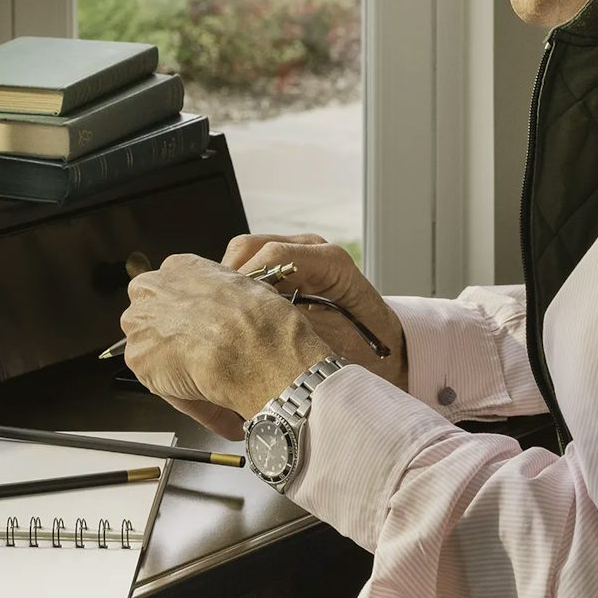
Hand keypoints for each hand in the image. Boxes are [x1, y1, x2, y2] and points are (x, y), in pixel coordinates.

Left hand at [120, 253, 330, 441]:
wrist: (247, 345)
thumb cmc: (257, 316)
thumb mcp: (247, 288)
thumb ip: (223, 296)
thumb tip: (230, 312)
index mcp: (179, 266)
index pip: (170, 289)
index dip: (185, 311)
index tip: (200, 327)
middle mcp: (150, 288)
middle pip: (148, 314)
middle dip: (166, 333)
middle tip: (197, 353)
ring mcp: (138, 322)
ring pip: (148, 346)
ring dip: (167, 361)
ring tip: (201, 374)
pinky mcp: (136, 356)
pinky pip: (153, 378)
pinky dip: (174, 388)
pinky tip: (199, 387)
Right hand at [222, 232, 408, 392]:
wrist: (384, 350)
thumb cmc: (365, 351)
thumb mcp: (329, 343)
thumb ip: (291, 328)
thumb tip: (249, 328)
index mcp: (330, 263)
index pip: (274, 255)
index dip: (245, 280)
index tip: (226, 311)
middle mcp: (312, 249)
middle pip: (251, 247)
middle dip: (227, 280)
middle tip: (214, 315)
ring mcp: (298, 253)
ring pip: (245, 253)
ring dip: (228, 283)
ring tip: (221, 317)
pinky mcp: (286, 266)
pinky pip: (251, 266)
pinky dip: (236, 287)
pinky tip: (232, 313)